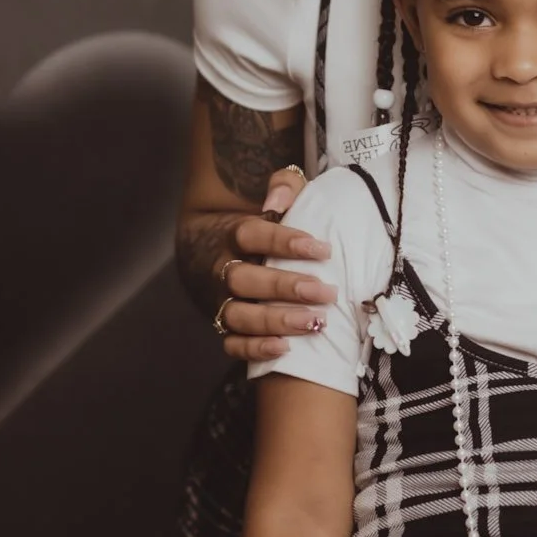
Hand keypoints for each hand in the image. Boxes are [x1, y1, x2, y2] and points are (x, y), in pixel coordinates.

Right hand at [219, 164, 335, 361]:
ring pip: (238, 315)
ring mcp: (219, 300)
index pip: (251, 234)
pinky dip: (254, 349)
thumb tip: (278, 202)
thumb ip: (284, 187)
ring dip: (276, 321)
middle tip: (327, 291)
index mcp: (232, 234)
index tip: (322, 248)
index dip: (284, 242)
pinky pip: (231, 344)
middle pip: (243, 279)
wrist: (209, 244)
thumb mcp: (272, 196)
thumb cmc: (259, 222)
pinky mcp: (222, 325)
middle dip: (285, 288)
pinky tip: (285, 349)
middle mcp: (221, 269)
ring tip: (316, 323)